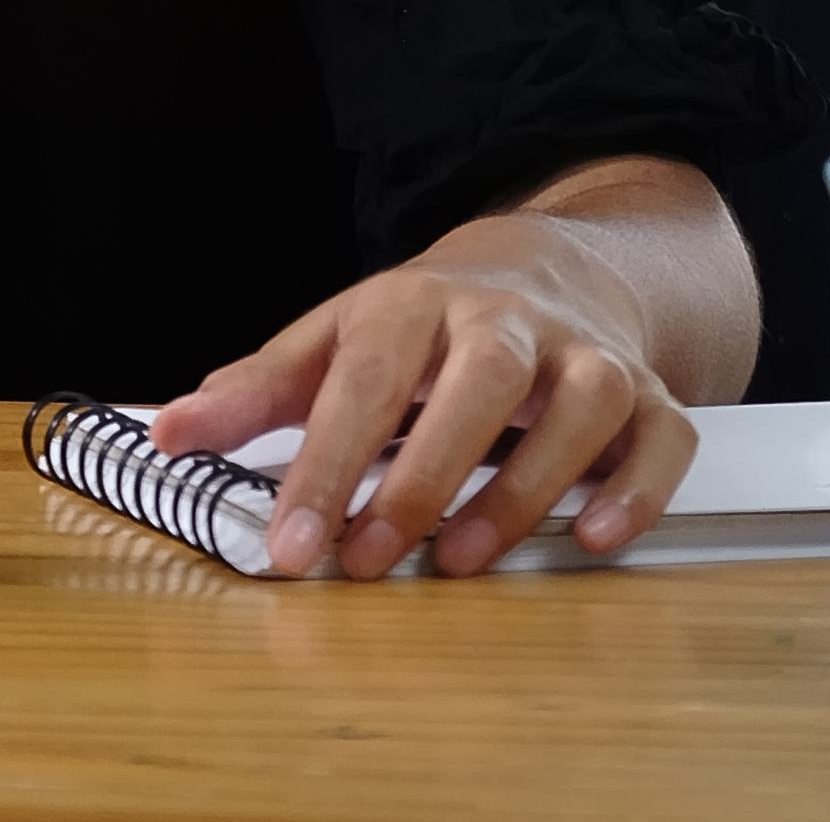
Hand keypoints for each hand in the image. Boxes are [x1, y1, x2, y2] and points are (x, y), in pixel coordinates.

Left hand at [148, 206, 701, 578]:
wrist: (546, 270)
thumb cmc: (422, 327)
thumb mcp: (332, 340)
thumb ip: (256, 391)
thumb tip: (168, 430)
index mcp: (413, 302)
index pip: (363, 377)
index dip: (324, 462)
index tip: (289, 543)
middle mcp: (507, 321)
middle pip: (477, 383)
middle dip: (422, 477)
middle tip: (371, 558)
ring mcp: (586, 354)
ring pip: (578, 407)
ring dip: (521, 490)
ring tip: (462, 560)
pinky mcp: (648, 397)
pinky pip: (662, 439)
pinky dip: (636, 489)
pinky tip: (592, 536)